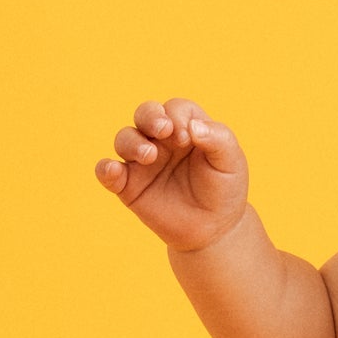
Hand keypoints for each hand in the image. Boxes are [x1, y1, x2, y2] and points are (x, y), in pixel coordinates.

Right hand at [95, 97, 249, 252]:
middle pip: (145, 114)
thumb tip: (194, 126)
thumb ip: (219, 139)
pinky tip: (113, 170)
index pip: (175, 109)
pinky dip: (105, 169)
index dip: (179, 117)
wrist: (214, 229)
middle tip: (163, 130)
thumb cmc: (223, 189)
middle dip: (150, 116)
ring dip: (132, 142)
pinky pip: (107, 172)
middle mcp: (161, 140)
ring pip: (125, 139)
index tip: (189, 139)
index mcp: (186, 127)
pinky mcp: (128, 185)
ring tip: (150, 155)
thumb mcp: (231, 162)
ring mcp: (142, 162)